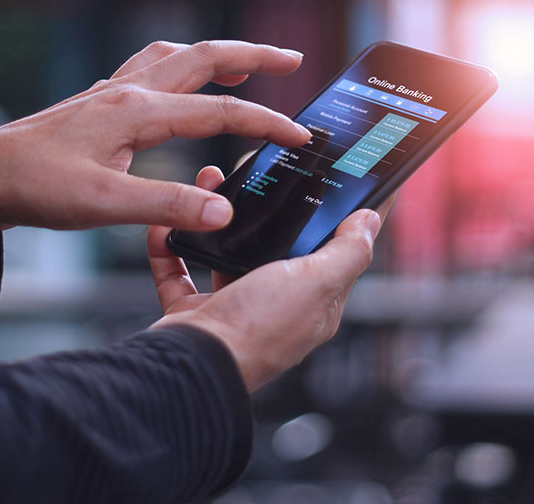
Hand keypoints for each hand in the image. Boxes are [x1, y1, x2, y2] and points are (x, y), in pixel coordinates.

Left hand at [0, 40, 310, 235]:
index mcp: (136, 111)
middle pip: (204, 58)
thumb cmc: (35, 187)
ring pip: (177, 57)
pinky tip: (182, 86)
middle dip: (254, 56)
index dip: (265, 123)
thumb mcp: (104, 204)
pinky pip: (152, 70)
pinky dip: (182, 68)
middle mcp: (128, 91)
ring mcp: (113, 93)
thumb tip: (222, 213)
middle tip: (293, 62)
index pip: (218, 112)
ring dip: (217, 56)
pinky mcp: (102, 104)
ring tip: (247, 66)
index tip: (299, 137)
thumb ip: (166, 206)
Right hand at [148, 166, 395, 391]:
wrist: (193, 364)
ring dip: (217, 219)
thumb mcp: (315, 284)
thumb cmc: (256, 331)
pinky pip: (180, 271)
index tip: (339, 180)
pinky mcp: (195, 310)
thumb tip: (370, 222)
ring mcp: (233, 306)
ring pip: (226, 251)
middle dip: (268, 207)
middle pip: (275, 244)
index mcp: (311, 300)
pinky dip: (171, 248)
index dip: (339, 215)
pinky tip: (166, 224)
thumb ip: (347, 252)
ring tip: (211, 184)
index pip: (334, 250)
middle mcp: (274, 304)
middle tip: (261, 172)